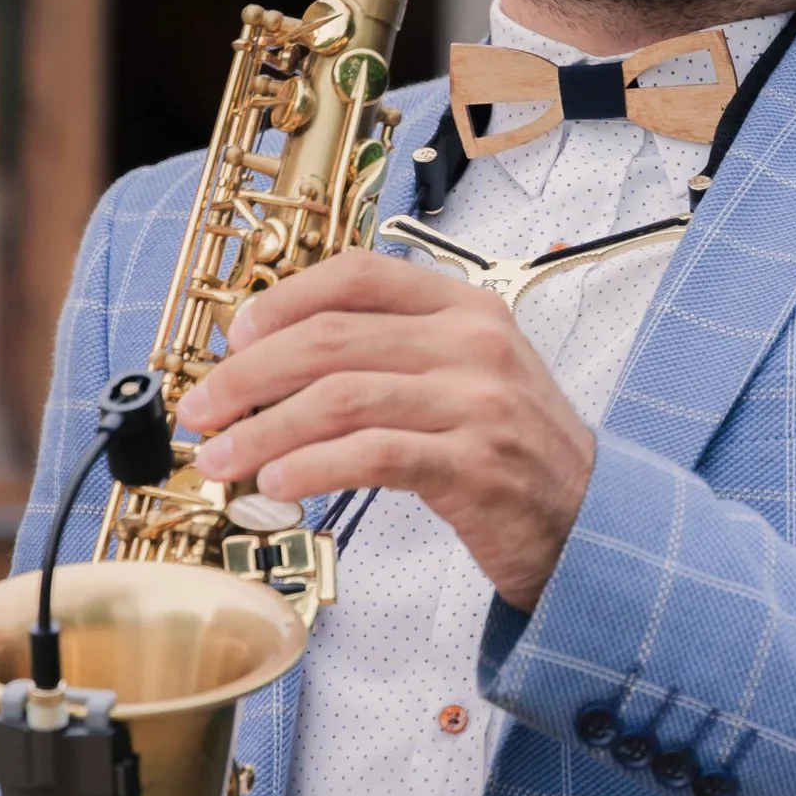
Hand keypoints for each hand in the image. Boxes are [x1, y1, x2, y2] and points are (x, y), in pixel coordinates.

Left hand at [178, 249, 595, 612]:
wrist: (593, 518)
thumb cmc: (513, 450)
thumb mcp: (464, 375)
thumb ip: (391, 354)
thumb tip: (274, 362)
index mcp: (464, 307)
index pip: (356, 276)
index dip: (281, 302)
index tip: (233, 339)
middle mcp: (472, 343)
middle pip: (331, 339)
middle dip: (247, 375)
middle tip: (202, 409)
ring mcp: (477, 402)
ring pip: (341, 397)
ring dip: (264, 429)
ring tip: (223, 458)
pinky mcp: (474, 465)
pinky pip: (372, 454)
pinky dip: (312, 466)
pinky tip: (278, 483)